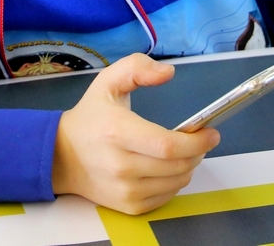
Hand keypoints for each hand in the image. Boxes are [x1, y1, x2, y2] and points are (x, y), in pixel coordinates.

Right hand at [52, 54, 219, 213]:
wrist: (61, 157)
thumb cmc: (90, 118)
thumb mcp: (108, 81)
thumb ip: (137, 67)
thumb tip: (168, 72)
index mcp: (117, 132)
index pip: (167, 145)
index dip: (197, 141)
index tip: (212, 132)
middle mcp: (121, 165)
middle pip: (177, 165)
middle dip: (198, 152)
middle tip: (201, 140)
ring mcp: (124, 189)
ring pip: (176, 182)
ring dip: (189, 166)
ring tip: (184, 152)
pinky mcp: (127, 205)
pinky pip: (166, 197)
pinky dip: (175, 182)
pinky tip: (167, 168)